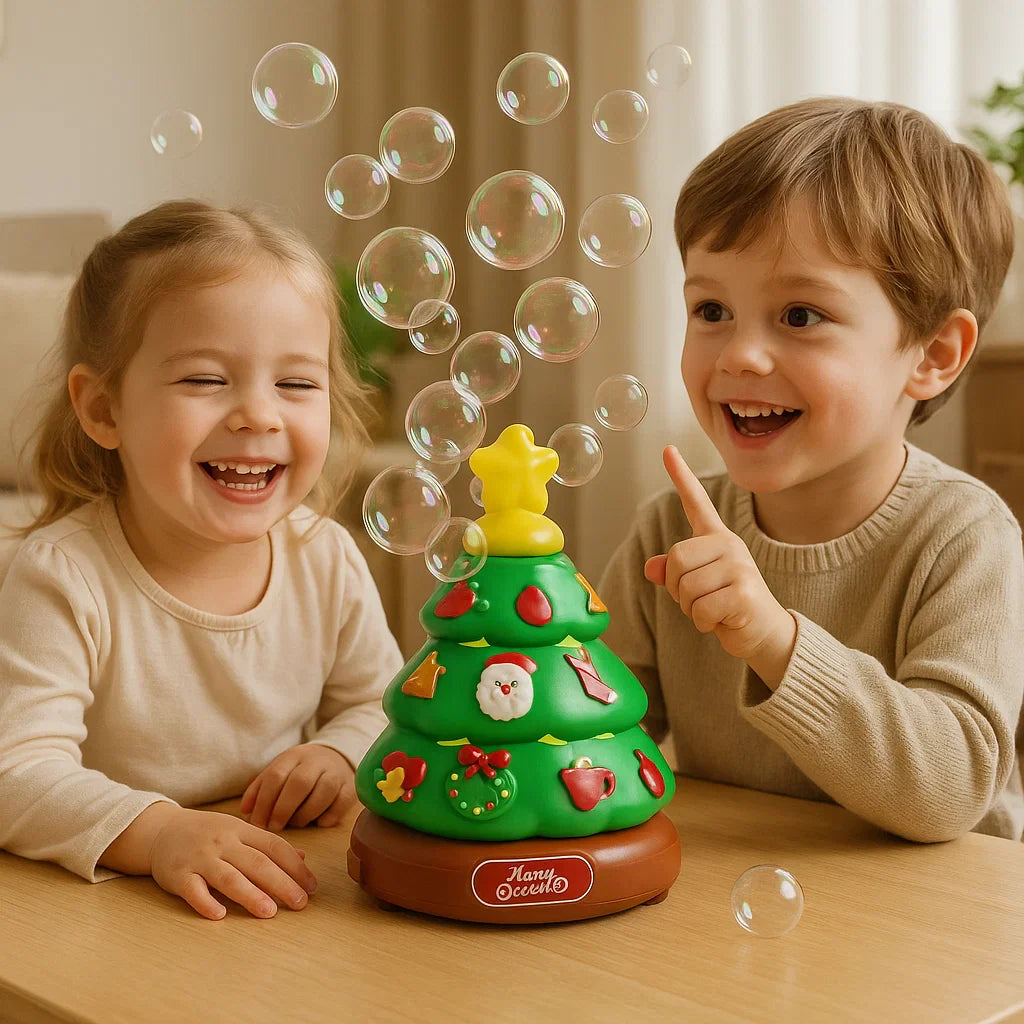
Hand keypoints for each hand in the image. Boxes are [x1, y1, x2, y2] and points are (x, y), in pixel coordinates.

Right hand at [149, 807, 317, 920]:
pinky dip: (206, 902)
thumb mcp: (239, 831)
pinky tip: (220, 915)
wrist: (161, 830)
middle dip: (281, 883)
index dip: (295, 867)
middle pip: (257, 863)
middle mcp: (223, 842)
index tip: (311, 887)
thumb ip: (268, 845)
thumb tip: (302, 858)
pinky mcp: (177, 875)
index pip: (274, 846)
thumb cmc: (208, 834)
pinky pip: (193, 889)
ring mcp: (200, 858)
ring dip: (250, 895)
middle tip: (300, 903)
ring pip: (228, 877)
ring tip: (270, 912)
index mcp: (241, 830)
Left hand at [241, 743, 354, 831]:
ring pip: (323, 792)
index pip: (276, 776)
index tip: (258, 822)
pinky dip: (327, 817)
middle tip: (275, 827)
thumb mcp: (278, 771)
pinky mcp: (350, 788)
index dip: (264, 801)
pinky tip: (318, 821)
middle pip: (299, 783)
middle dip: (283, 809)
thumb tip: (245, 811)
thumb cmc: (299, 771)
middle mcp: (316, 761)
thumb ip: (260, 789)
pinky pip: (340, 804)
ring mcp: (336, 773)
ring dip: (305, 814)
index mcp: (294, 755)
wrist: (335, 757)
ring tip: (296, 823)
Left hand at [643, 446, 796, 685]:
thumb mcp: (695, 586)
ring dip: (691, 609)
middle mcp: (730, 545)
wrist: (764, 633)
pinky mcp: (744, 592)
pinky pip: (700, 609)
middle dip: (677, 589)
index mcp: (716, 539)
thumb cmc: (725, 605)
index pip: (696, 503)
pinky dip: (703, 622)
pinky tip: (722, 620)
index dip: (681, 477)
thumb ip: (672, 573)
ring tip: (714, 609)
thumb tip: (650, 567)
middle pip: (676, 559)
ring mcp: (739, 567)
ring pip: (685, 587)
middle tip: (700, 599)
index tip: (668, 449)